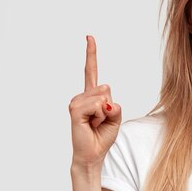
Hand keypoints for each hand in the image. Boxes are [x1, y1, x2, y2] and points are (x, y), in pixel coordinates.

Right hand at [69, 35, 121, 167]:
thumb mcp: (116, 118)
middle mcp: (82, 96)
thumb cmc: (102, 136)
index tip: (89, 37)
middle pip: (106, 88)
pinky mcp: (75, 110)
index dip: (91, 53)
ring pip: (102, 97)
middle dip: (110, 107)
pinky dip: (100, 116)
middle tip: (100, 121)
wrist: (93, 154)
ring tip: (95, 124)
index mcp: (92, 95)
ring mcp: (76, 102)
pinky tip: (91, 124)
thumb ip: (115, 106)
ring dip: (105, 114)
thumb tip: (105, 101)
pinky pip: (97, 105)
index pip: (91, 70)